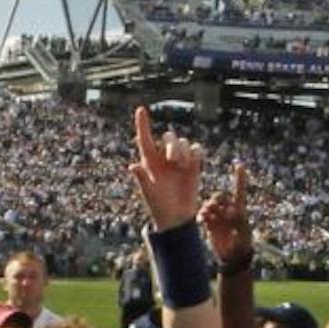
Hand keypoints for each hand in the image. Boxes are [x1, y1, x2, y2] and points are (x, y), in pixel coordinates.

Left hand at [130, 105, 204, 230]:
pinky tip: (192, 163)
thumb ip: (142, 179)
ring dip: (182, 150)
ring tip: (181, 166)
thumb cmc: (159, 206)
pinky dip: (195, 153)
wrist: (176, 217)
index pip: (145, 139)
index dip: (143, 124)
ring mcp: (179, 161)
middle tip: (172, 160)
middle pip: (169, 137)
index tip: (141, 109)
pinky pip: (196, 149)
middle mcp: (163, 158)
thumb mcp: (149, 193)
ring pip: (183, 142)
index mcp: (149, 161)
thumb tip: (133, 166)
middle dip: (172, 145)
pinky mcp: (193, 165)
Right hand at [198, 162, 254, 269]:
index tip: (239, 165)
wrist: (232, 257)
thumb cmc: (243, 244)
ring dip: (208, 207)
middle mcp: (228, 210)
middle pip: (220, 196)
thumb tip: (228, 211)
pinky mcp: (210, 224)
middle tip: (216, 208)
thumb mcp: (244, 231)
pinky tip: (202, 220)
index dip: (239, 178)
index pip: (239, 190)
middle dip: (217, 199)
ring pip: (210, 205)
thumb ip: (238, 220)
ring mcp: (218, 216)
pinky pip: (204, 215)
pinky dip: (203, 215)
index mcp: (239, 209)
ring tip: (207, 215)